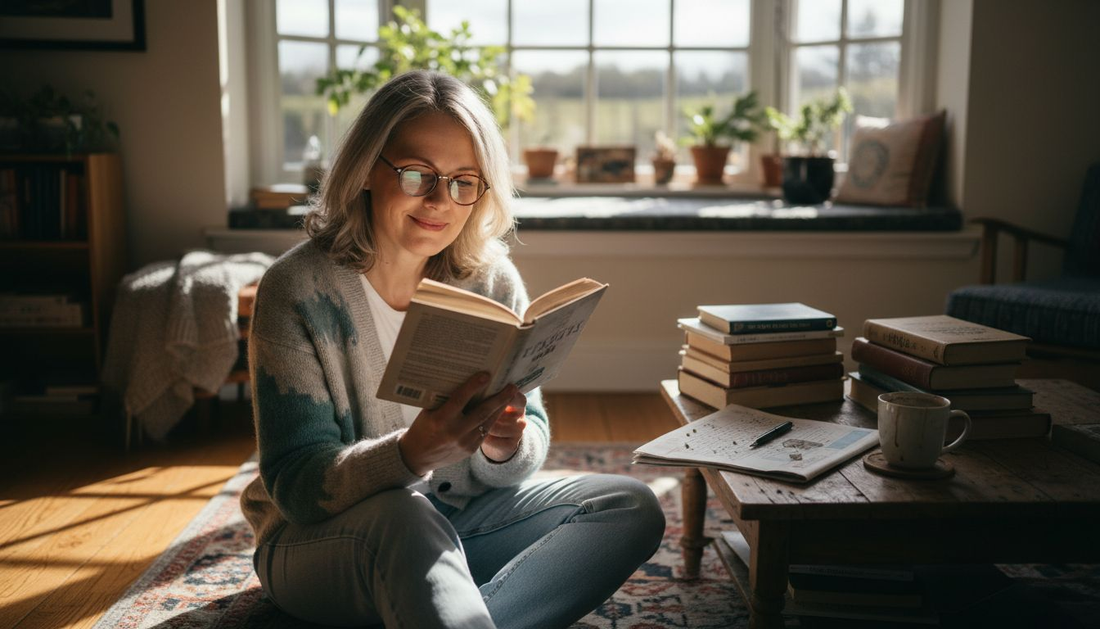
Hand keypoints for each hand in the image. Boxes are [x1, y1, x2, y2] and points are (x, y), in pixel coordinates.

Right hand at [398, 373, 518, 476]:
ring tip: (510, 395)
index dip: (474, 386)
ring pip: (487, 422)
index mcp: (440, 419)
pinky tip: (499, 410)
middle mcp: (454, 432)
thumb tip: (464, 381)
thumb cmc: (422, 428)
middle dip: (499, 398)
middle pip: (482, 412)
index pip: (460, 399)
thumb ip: (445, 400)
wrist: (418, 457)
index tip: (486, 375)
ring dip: (500, 408)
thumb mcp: (428, 412)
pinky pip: (485, 432)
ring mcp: (464, 442)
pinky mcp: (470, 450)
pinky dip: (492, 419)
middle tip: (512, 386)